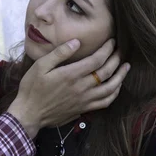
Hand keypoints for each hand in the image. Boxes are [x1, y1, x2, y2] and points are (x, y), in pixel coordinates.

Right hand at [7, 39, 127, 138]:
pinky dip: (114, 94)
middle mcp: (81, 87)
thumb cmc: (32, 88)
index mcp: (71, 75)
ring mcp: (84, 100)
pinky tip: (116, 87)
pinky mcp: (84, 109)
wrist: (29, 114)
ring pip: (110, 89)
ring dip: (120, 77)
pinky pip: (105, 102)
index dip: (107, 49)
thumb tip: (76, 42)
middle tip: (120, 50)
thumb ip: (59, 53)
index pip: (96, 60)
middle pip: (106, 72)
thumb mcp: (40, 66)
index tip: (112, 41)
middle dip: (116, 59)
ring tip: (126, 67)